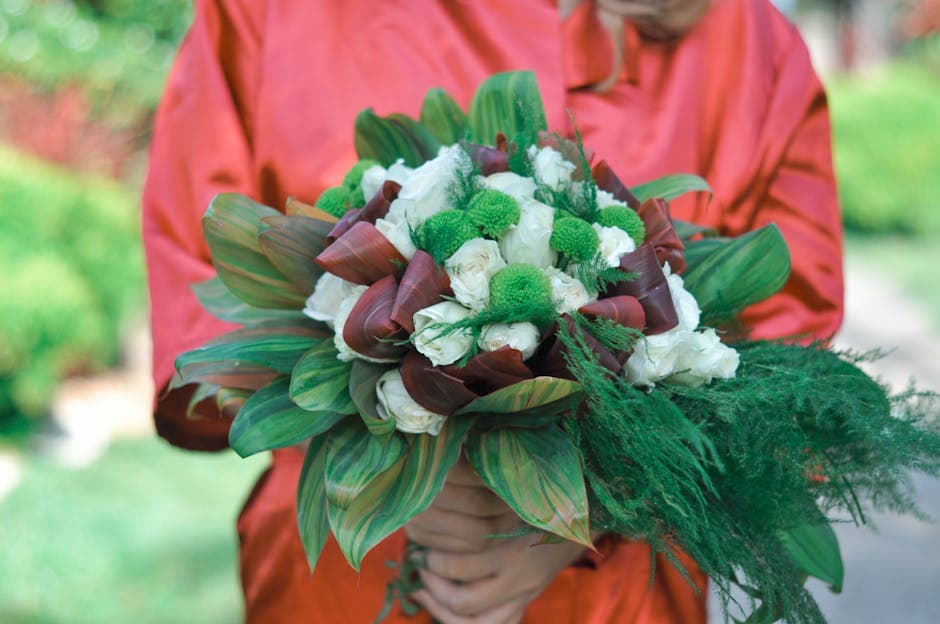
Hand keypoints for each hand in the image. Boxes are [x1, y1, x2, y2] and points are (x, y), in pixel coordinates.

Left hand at [405, 456, 587, 623]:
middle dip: (434, 586)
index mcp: (513, 548)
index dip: (433, 560)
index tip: (422, 544)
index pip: (460, 568)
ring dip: (444, 610)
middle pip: (464, 601)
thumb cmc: (539, 497)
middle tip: (422, 564)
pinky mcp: (525, 601)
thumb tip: (438, 486)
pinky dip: (466, 622)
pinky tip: (444, 606)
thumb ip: (480, 497)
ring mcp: (523, 594)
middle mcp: (518, 578)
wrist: (581, 514)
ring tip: (426, 590)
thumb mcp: (513, 494)